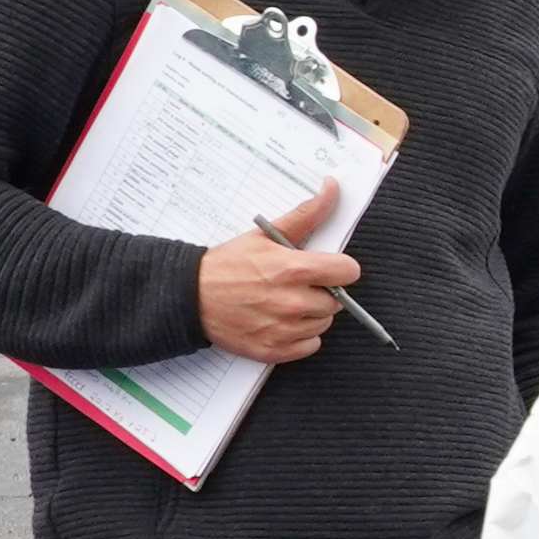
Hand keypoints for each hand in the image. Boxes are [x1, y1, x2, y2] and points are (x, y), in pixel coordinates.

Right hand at [197, 177, 361, 363]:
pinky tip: (281, 322)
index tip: (326, 268)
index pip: (348, 272)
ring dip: (311, 315)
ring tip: (284, 302)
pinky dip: (300, 337)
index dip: (339, 268)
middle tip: (296, 285)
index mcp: (293, 270)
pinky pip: (310, 346)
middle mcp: (292, 302)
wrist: (189, 296)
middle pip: (336, 301)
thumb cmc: (228, 264)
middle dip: (322, 292)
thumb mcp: (265, 234)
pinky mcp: (273, 349)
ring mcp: (283, 329)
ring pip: (323, 324)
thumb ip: (306, 214)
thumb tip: (332, 188)